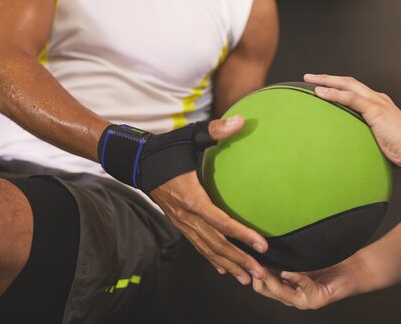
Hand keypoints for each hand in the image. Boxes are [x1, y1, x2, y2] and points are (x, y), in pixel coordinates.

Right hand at [151, 116, 267, 284]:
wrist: (138, 161)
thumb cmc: (166, 149)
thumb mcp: (189, 136)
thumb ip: (216, 130)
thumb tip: (241, 121)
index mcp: (192, 198)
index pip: (221, 222)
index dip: (243, 235)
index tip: (262, 246)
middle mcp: (186, 216)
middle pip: (216, 244)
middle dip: (239, 260)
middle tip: (260, 273)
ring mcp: (181, 222)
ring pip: (207, 249)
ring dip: (227, 264)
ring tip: (246, 278)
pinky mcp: (179, 223)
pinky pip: (197, 245)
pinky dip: (211, 258)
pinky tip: (222, 268)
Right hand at [252, 258, 360, 309]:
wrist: (351, 270)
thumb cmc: (325, 261)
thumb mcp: (297, 259)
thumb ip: (280, 257)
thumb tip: (259, 243)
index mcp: (284, 287)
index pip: (259, 283)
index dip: (251, 270)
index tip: (244, 256)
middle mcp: (291, 296)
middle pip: (264, 289)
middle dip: (257, 275)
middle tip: (251, 261)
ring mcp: (304, 300)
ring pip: (279, 292)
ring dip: (271, 279)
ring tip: (263, 267)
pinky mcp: (318, 299)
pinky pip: (302, 287)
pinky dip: (294, 278)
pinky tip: (287, 271)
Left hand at [304, 74, 400, 167]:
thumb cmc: (399, 148)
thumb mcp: (377, 137)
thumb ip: (364, 133)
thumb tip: (348, 140)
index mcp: (377, 103)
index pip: (353, 89)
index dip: (336, 86)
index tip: (320, 86)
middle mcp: (377, 98)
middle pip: (348, 82)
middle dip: (327, 78)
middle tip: (308, 77)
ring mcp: (377, 102)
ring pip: (347, 85)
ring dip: (326, 81)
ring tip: (309, 81)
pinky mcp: (376, 110)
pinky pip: (350, 98)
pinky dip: (334, 94)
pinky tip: (320, 93)